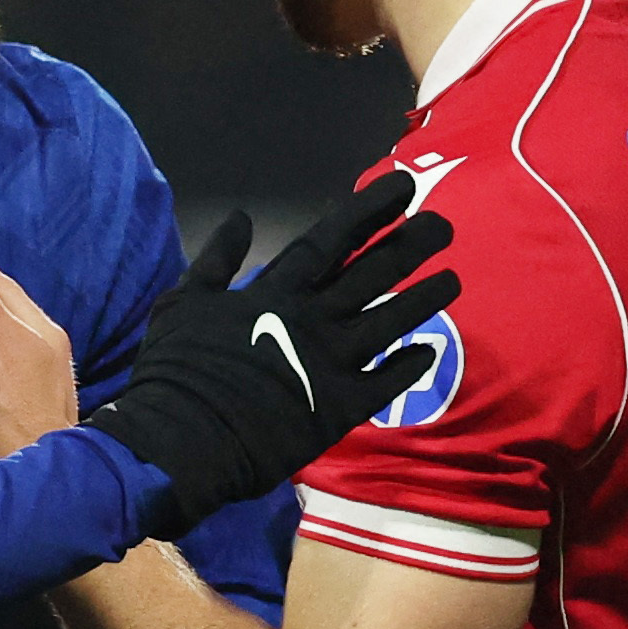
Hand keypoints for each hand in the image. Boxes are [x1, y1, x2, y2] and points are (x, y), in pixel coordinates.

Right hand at [87, 173, 459, 535]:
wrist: (181, 441)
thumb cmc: (175, 371)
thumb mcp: (181, 302)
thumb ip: (215, 259)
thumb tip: (240, 217)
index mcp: (274, 293)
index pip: (331, 241)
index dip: (369, 211)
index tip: (402, 187)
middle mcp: (313, 320)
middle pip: (373, 274)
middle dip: (411, 245)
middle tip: (444, 225)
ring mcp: (331, 363)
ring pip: (391, 321)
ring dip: (424, 299)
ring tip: (453, 280)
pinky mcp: (339, 408)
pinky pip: (386, 382)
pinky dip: (409, 365)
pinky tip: (428, 351)